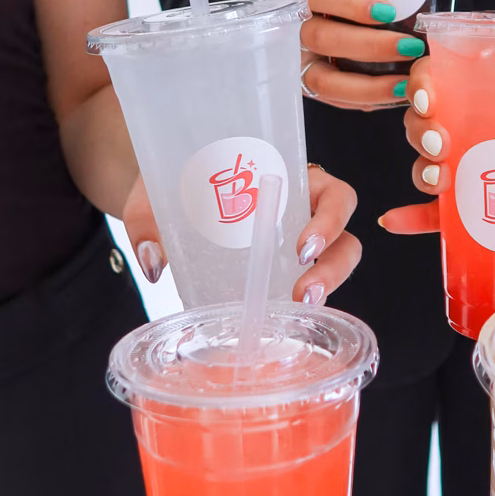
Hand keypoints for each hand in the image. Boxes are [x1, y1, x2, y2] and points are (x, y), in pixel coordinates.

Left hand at [122, 166, 359, 303]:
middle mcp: (303, 208)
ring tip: (300, 305)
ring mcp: (299, 239)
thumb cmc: (175, 185)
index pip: (332, 193)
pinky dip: (305, 299)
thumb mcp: (158, 193)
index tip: (301, 246)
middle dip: (332, 263)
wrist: (164, 196)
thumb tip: (153, 260)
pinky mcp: (287, 268)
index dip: (330, 219)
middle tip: (303, 289)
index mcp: (290, 178)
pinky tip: (286, 316)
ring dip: (328, 283)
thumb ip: (150, 218)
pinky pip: (310, 283)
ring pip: (338, 259)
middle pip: (344, 233)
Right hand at [265, 0, 424, 110]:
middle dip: (370, 46)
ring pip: (324, 79)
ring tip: (407, 81)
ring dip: (370, 84)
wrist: (297, 6)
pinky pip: (334, 98)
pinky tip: (396, 93)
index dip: (349, 2)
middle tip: (410, 46)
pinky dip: (367, 98)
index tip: (388, 10)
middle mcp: (286, 24)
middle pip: (321, 38)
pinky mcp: (304, 83)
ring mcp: (293, 58)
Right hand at [378, 61, 494, 232]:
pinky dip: (412, 217)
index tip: (429, 95)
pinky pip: (435, 212)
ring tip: (441, 179)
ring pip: (425, 162)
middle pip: (424, 119)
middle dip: (422, 129)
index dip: (425, 81)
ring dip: (422, 169)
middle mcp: (473, 128)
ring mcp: (471, 169)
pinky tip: (396, 222)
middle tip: (442, 142)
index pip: (444, 75)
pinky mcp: (474, 208)